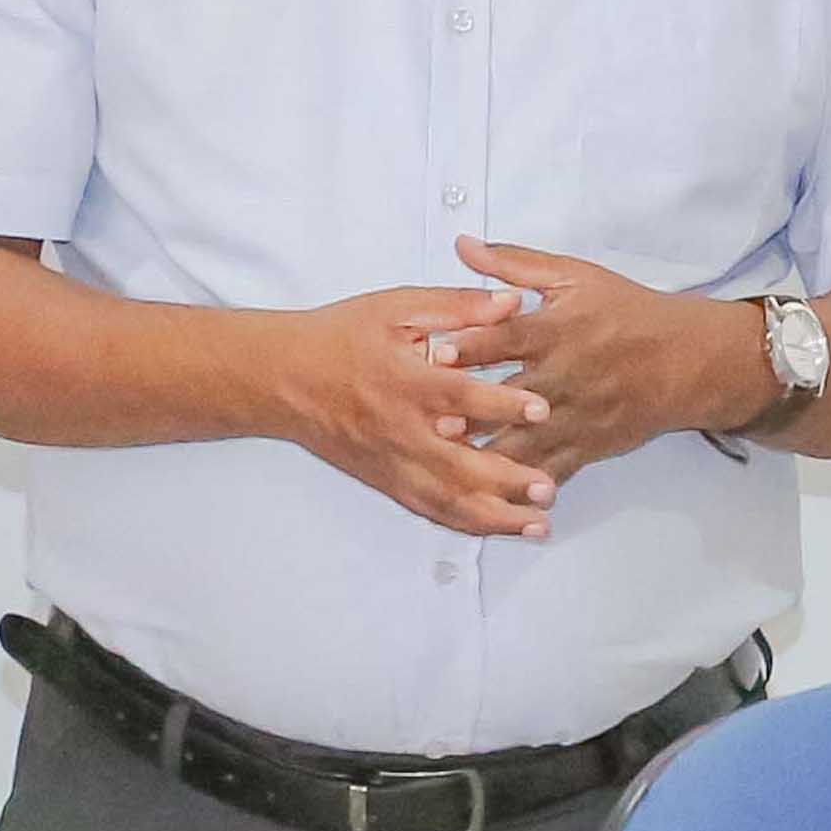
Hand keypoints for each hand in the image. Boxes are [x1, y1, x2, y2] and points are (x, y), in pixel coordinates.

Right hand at [266, 283, 565, 539]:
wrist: (281, 377)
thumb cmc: (340, 338)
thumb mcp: (396, 307)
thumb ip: (457, 306)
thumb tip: (513, 302)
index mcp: (404, 382)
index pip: (459, 397)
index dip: (501, 405)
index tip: (543, 409)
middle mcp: (399, 429)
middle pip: (457, 464)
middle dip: (506, 481)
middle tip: (549, 488)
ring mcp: (392, 461)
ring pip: (446, 498)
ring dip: (494, 515)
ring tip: (538, 523)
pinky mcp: (386, 479)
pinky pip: (429, 508)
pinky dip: (466, 523)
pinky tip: (500, 528)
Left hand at [431, 237, 770, 483]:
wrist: (689, 360)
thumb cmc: (630, 314)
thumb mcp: (576, 277)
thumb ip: (515, 264)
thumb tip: (463, 246)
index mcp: (558, 331)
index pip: (508, 338)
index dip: (471, 345)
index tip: (435, 353)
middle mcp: (564, 376)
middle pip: (509, 397)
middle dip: (471, 412)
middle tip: (432, 423)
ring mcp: (575, 417)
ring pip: (525, 443)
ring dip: (487, 456)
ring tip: (450, 466)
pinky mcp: (587, 447)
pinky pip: (550, 472)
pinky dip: (521, 488)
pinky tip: (490, 499)